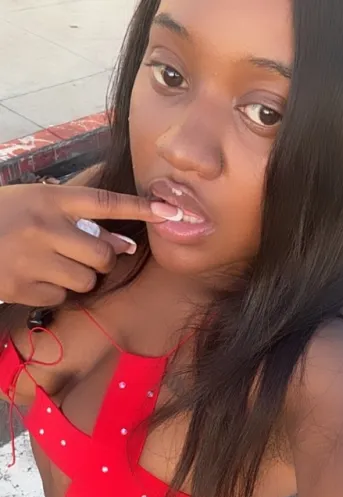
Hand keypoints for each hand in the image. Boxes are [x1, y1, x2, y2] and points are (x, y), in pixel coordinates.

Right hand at [0, 183, 173, 306]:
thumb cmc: (4, 217)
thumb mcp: (37, 203)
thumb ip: (80, 219)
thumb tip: (126, 244)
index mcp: (49, 199)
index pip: (105, 202)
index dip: (140, 207)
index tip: (170, 210)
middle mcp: (44, 227)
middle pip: (103, 254)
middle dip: (102, 259)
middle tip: (82, 254)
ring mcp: (33, 259)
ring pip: (86, 280)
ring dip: (78, 277)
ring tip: (52, 264)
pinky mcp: (23, 287)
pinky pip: (62, 297)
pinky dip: (55, 291)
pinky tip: (34, 277)